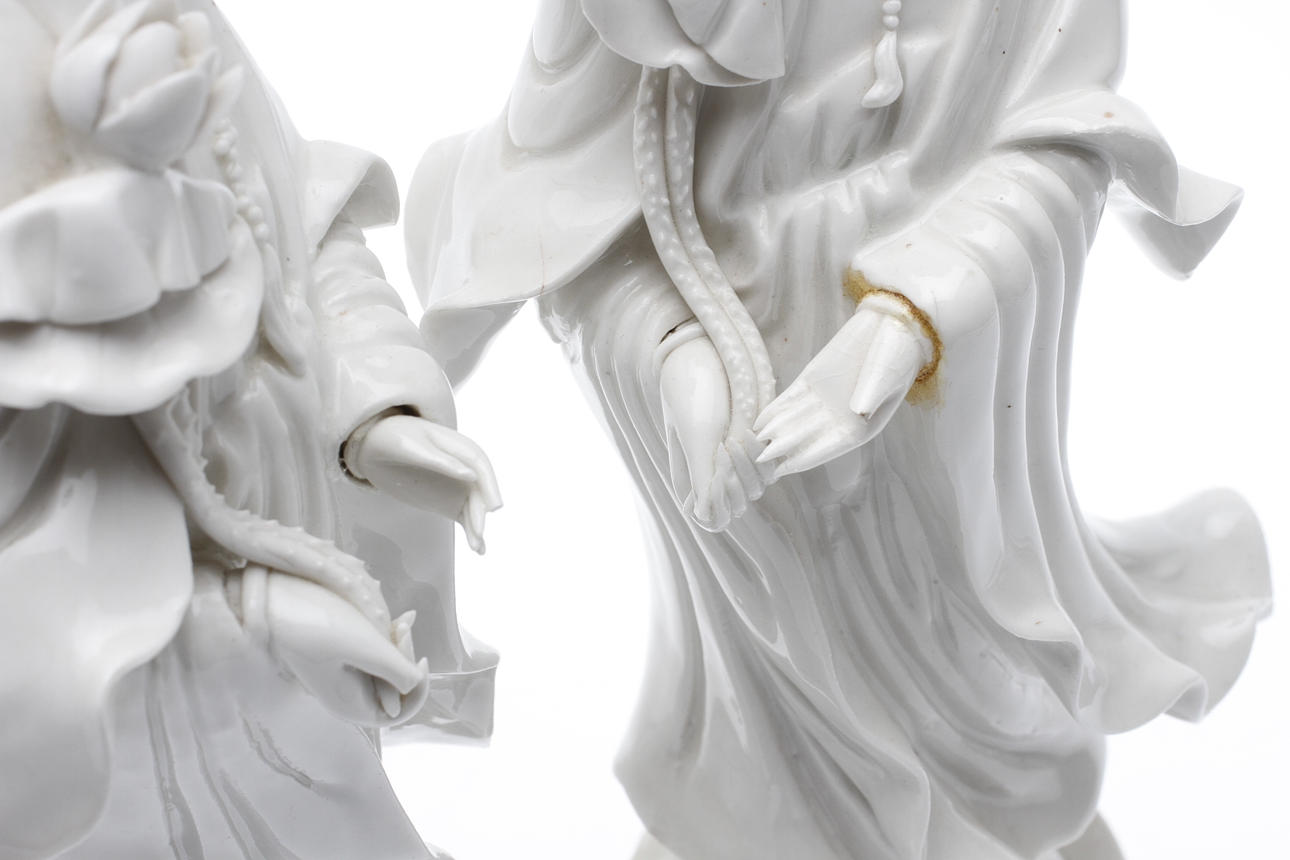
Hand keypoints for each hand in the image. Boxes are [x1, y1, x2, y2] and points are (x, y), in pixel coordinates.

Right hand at [263, 571, 429, 726]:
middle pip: (395, 685)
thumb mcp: (363, 646)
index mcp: (350, 704)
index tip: (421, 659)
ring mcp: (340, 672)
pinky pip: (372, 651)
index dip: (419, 689)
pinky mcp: (336, 651)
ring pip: (385, 665)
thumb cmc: (315, 622)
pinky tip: (394, 617)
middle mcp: (346, 693)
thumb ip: (396, 670)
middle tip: (404, 625)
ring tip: (402, 619)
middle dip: (407, 657)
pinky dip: (386, 635)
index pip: (400, 711)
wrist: (266, 597)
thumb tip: (415, 684)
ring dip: (398, 643)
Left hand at [346, 414, 501, 552]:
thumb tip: (471, 477)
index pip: (480, 466)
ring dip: (476, 526)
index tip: (493, 506)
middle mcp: (463, 468)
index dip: (489, 485)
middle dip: (479, 511)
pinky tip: (478, 548)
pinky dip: (470, 531)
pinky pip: (464, 516)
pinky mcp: (447, 501)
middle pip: (478, 490)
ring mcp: (455, 486)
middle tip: (479, 531)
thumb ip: (442, 462)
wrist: (374, 447)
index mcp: (458, 447)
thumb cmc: (395, 439)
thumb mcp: (414, 448)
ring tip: (477, 547)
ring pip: (473, 507)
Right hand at [661, 335, 771, 531]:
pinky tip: (751, 431)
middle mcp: (713, 470)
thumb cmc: (695, 393)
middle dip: (735, 482)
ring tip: (737, 436)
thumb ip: (700, 479)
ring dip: (750, 466)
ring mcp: (736, 456)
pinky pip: (770, 466)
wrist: (709, 351)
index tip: (714, 480)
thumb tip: (706, 518)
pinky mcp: (757, 442)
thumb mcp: (696, 436)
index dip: (716, 508)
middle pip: (734, 504)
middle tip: (725, 447)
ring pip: (755, 487)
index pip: (707, 517)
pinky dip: (763, 453)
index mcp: (689, 474)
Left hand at [754, 296, 933, 477]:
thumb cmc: (897, 356)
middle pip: (806, 437)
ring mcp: (823, 399)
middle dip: (782, 448)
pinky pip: (790, 399)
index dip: (804, 458)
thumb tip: (858, 412)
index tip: (782, 470)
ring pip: (794, 420)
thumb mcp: (886, 377)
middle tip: (759, 459)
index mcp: (860, 426)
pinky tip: (759, 421)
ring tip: (752, 442)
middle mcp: (838, 418)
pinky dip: (775, 409)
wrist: (891, 326)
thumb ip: (871, 395)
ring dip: (774, 431)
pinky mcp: (812, 380)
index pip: (828, 447)